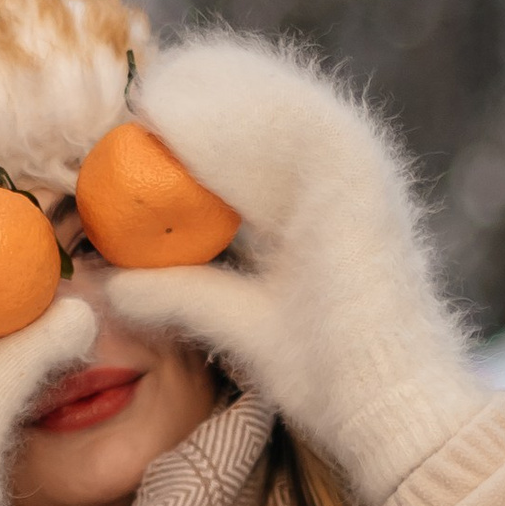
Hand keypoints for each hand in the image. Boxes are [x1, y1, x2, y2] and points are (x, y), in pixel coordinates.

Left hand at [97, 35, 486, 505]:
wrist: (391, 413)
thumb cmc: (331, 379)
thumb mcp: (238, 322)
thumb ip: (185, 292)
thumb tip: (113, 285)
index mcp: (316, 200)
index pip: (245, 140)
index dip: (188, 123)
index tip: (126, 124)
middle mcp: (338, 176)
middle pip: (259, 108)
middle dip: (194, 94)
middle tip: (133, 95)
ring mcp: (354, 171)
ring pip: (272, 103)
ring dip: (206, 92)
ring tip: (148, 92)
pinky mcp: (360, 177)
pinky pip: (289, 125)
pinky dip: (230, 120)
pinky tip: (176, 117)